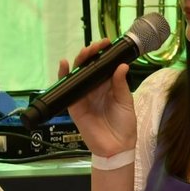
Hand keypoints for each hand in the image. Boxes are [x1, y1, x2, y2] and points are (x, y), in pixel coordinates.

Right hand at [58, 40, 135, 158]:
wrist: (117, 147)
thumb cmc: (124, 126)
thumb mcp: (126, 102)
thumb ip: (120, 84)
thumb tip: (120, 66)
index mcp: (108, 86)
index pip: (103, 65)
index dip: (103, 53)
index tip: (108, 43)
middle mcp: (94, 89)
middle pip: (89, 67)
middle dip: (91, 54)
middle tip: (97, 46)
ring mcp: (83, 96)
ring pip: (77, 74)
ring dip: (80, 61)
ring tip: (85, 52)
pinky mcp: (74, 105)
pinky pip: (67, 90)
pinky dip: (63, 76)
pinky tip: (64, 65)